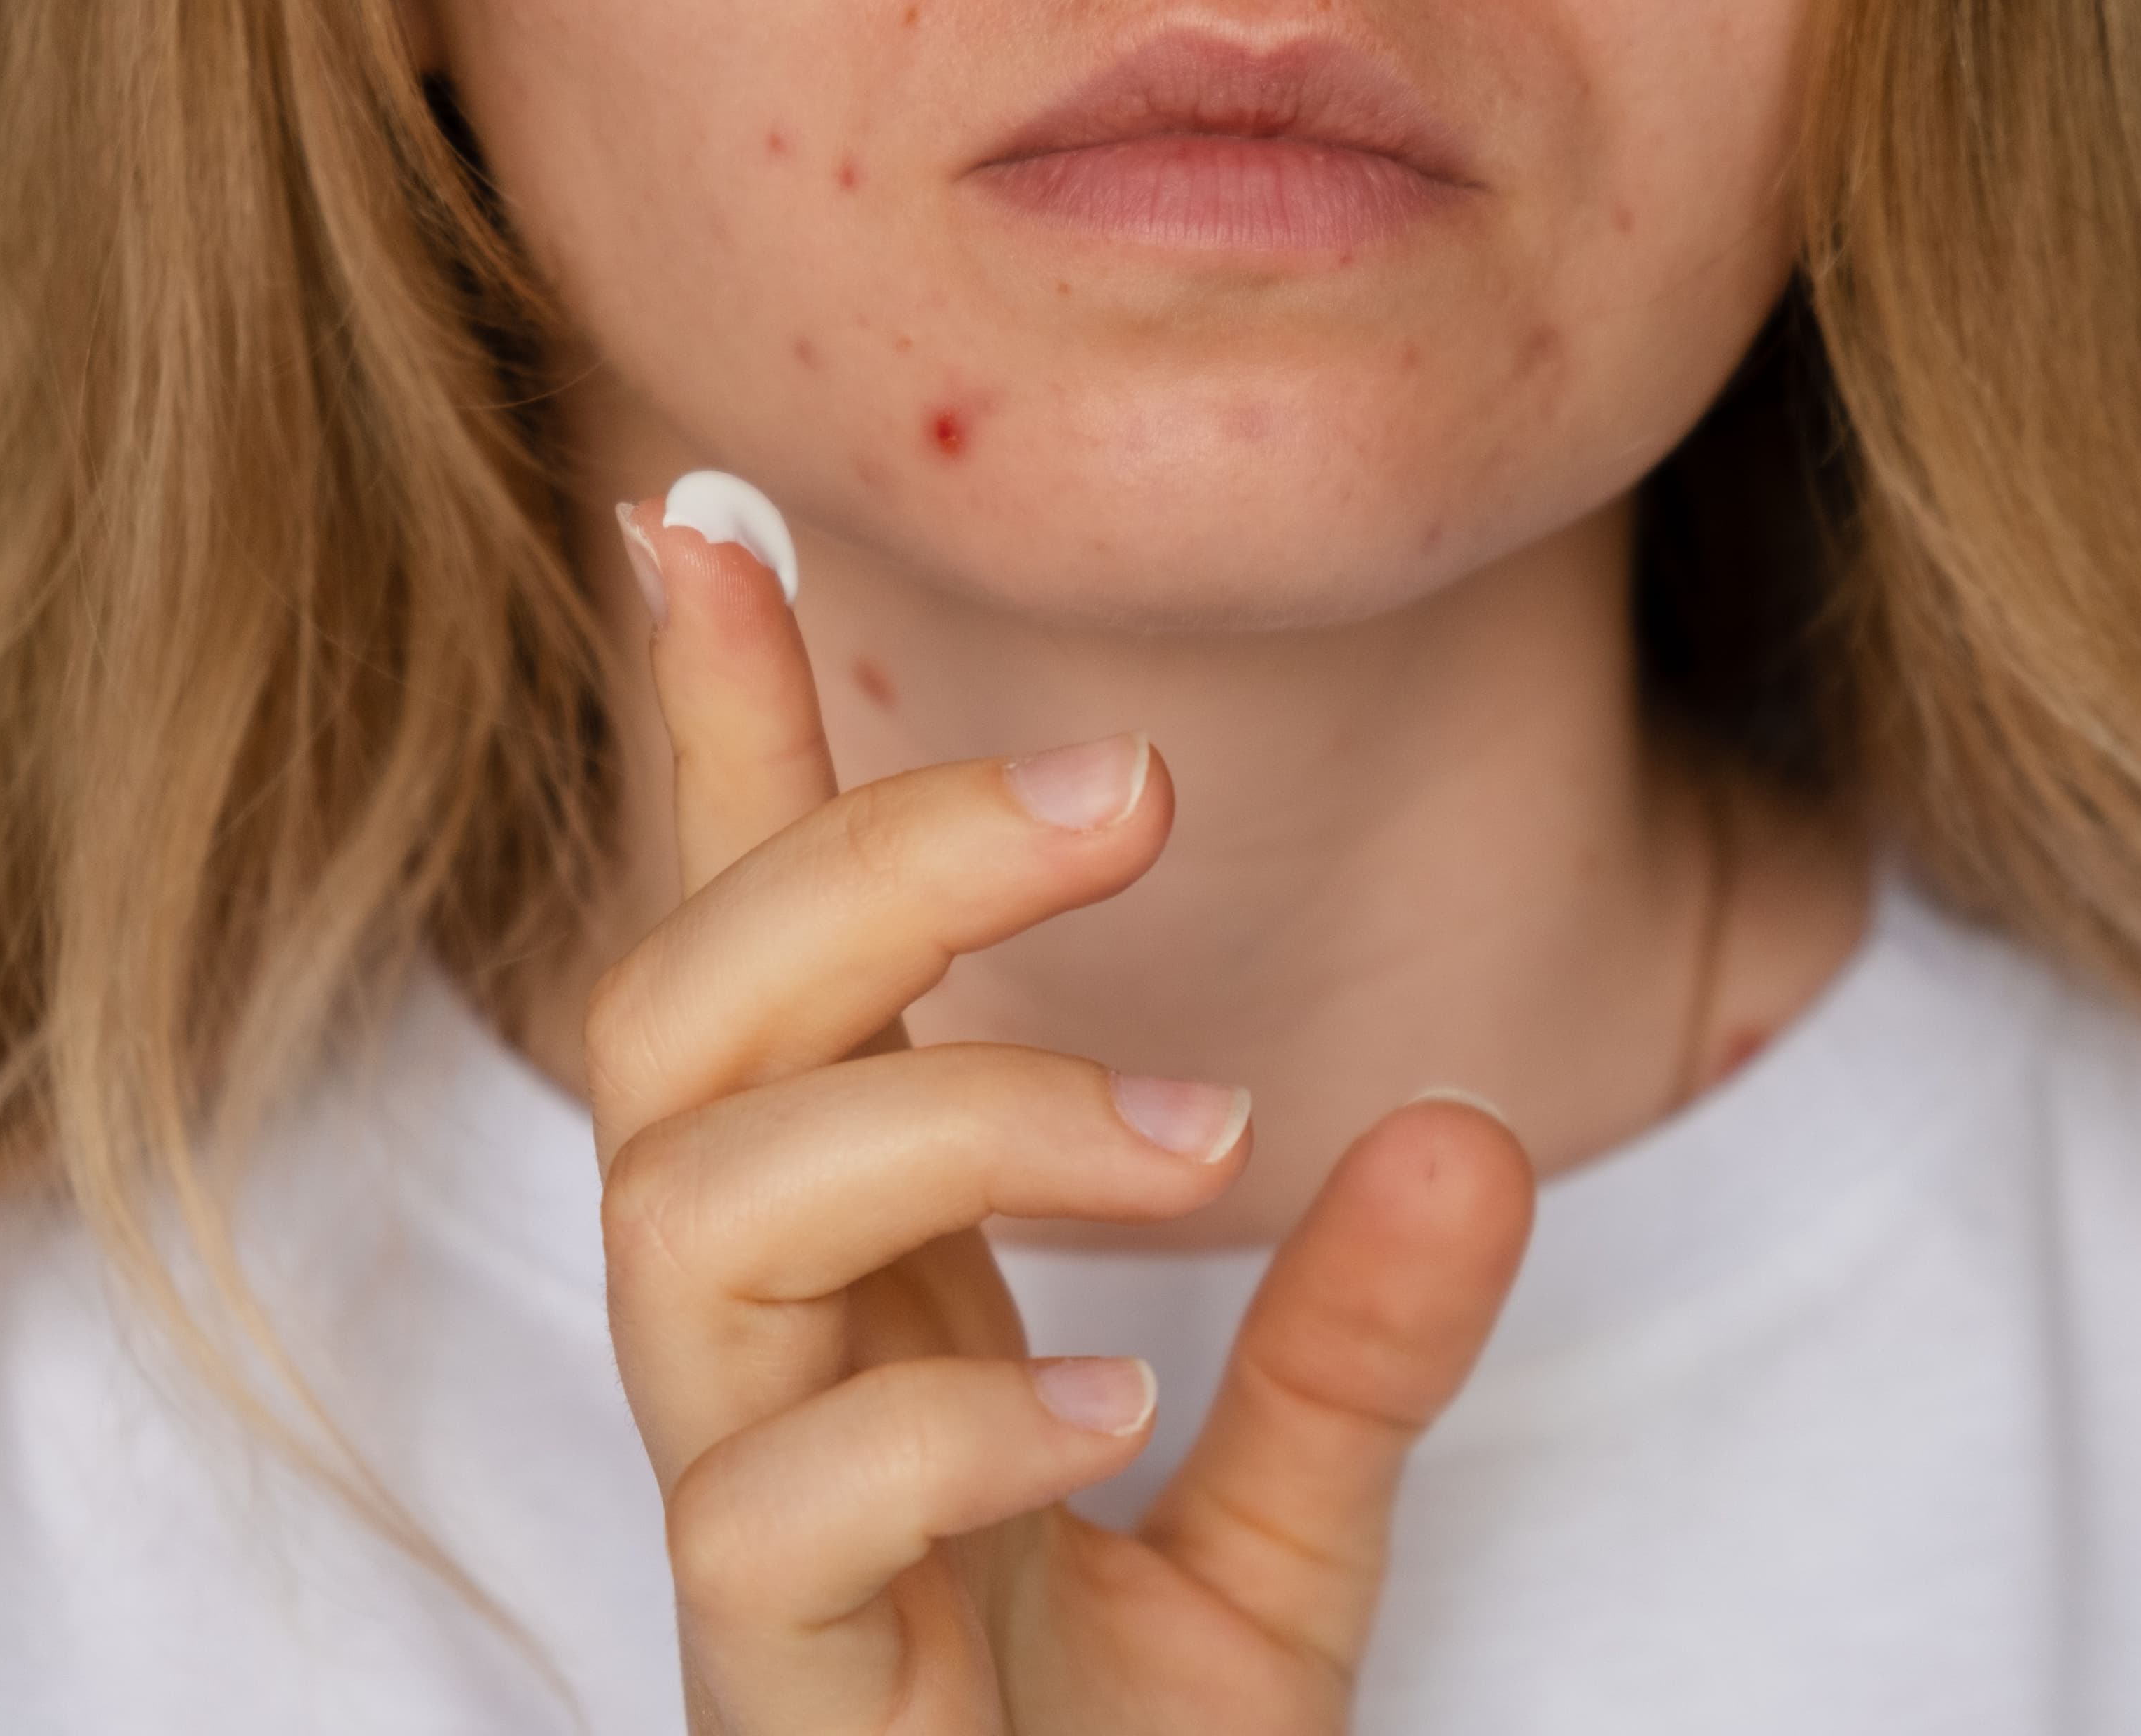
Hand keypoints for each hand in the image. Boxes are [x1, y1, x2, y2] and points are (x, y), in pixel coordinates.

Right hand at [586, 492, 1536, 1733]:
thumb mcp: (1269, 1538)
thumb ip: (1349, 1351)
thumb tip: (1462, 1131)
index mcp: (850, 1281)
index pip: (741, 961)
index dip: (708, 743)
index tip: (704, 520)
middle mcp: (755, 1359)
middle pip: (678, 1026)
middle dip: (869, 870)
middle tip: (1129, 792)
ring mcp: (740, 1513)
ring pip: (689, 1214)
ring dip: (950, 1117)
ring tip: (1201, 1137)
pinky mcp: (764, 1681)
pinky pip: (774, 1500)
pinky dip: (949, 1417)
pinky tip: (1117, 1410)